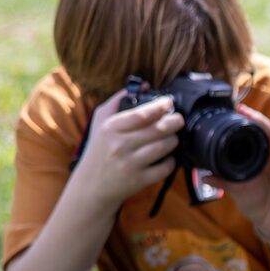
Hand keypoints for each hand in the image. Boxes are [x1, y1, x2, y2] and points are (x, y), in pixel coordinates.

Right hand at [68, 89, 182, 208]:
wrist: (92, 184)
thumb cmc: (99, 148)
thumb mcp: (100, 121)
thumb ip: (118, 100)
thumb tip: (145, 85)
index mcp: (110, 128)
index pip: (142, 114)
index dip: (161, 106)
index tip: (169, 103)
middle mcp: (120, 145)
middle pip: (159, 130)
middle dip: (174, 122)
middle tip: (178, 119)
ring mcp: (130, 164)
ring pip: (165, 147)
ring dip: (174, 140)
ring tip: (172, 136)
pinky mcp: (139, 180)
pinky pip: (166, 167)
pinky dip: (171, 160)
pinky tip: (167, 156)